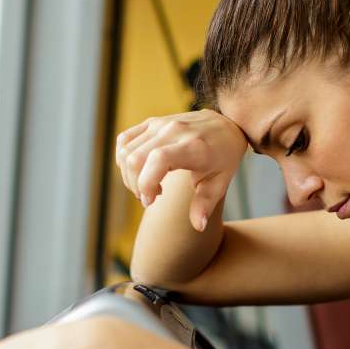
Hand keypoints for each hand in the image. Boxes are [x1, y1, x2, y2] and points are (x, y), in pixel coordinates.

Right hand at [115, 110, 247, 230]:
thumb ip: (205, 204)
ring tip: (148, 186)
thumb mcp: (220, 182)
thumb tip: (198, 226)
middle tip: (150, 198)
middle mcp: (173, 131)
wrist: (225, 125)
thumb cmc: (223, 157)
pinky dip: (124, 159)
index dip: (147, 183)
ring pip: (126, 151)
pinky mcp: (151, 122)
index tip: (151, 200)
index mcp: (193, 146)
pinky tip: (139, 171)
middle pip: (135, 158)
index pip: (158, 159)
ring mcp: (160, 124)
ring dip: (128, 175)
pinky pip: (124, 140)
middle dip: (135, 185)